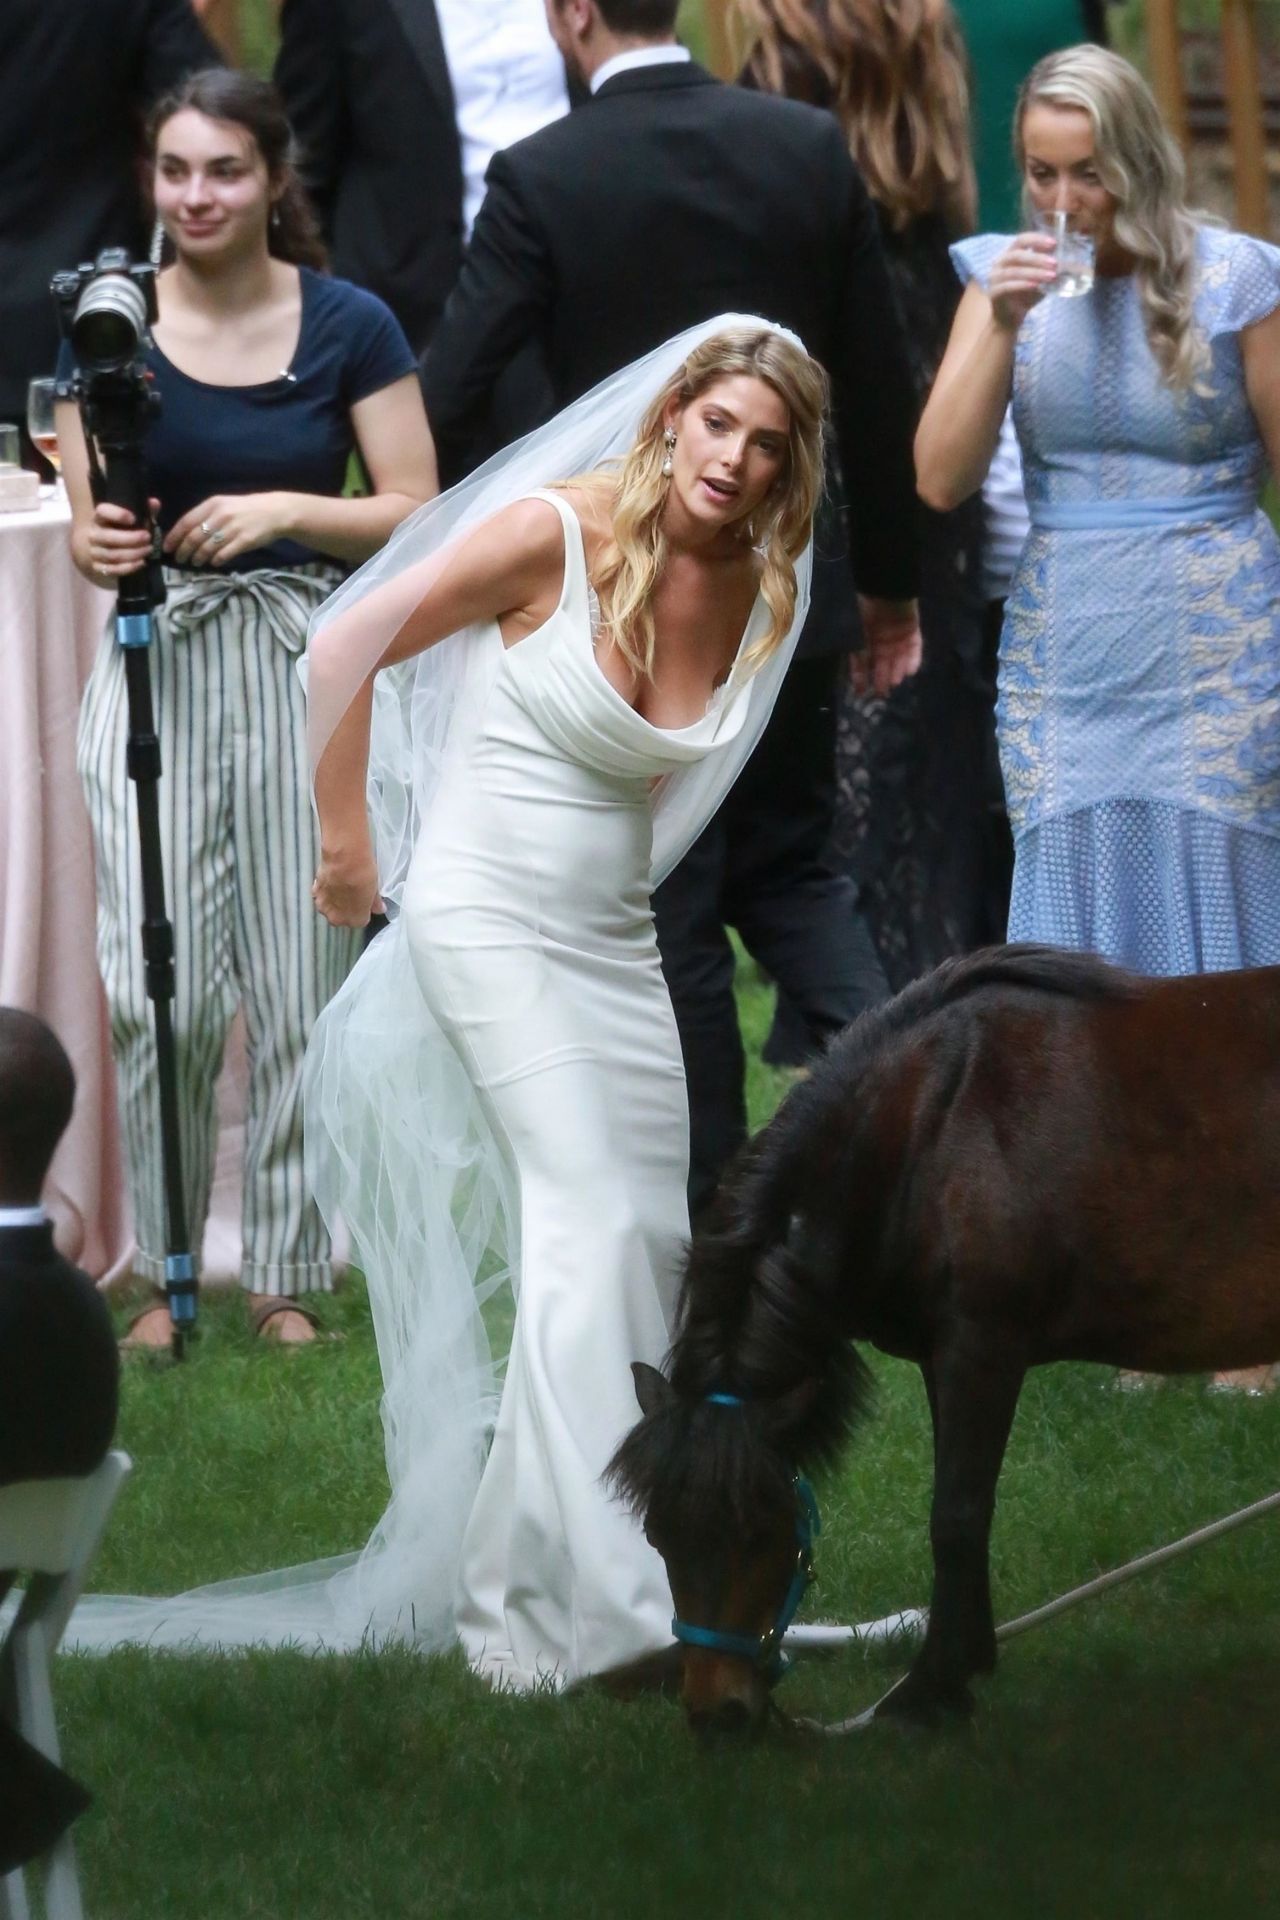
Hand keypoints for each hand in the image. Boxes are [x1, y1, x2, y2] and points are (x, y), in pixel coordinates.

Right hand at [84, 499, 158, 577]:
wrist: (103, 549)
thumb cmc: (121, 530)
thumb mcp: (133, 519)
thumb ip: (144, 511)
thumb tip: (154, 503)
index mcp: (99, 518)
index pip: (102, 511)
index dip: (117, 514)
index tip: (133, 518)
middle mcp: (94, 534)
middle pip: (109, 537)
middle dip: (131, 538)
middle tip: (148, 537)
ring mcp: (94, 551)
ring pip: (113, 555)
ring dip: (134, 553)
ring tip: (149, 549)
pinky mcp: (98, 567)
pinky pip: (113, 570)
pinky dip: (129, 567)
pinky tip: (142, 562)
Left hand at [164, 492, 293, 567]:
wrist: (275, 512)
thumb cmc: (246, 509)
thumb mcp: (225, 505)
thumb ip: (206, 515)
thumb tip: (187, 532)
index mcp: (213, 504)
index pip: (187, 521)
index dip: (175, 536)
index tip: (168, 547)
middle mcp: (221, 515)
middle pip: (194, 537)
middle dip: (184, 550)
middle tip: (180, 559)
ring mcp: (233, 528)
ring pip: (207, 548)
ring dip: (198, 558)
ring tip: (195, 562)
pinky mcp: (244, 541)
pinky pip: (224, 554)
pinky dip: (215, 561)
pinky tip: (213, 563)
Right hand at [312, 843, 381, 929]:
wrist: (344, 858)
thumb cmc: (361, 874)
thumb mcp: (375, 889)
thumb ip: (375, 903)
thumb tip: (379, 907)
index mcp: (355, 920)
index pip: (360, 922)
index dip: (363, 912)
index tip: (366, 904)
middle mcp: (336, 917)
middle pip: (342, 917)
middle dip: (347, 909)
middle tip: (354, 894)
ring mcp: (324, 905)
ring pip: (329, 907)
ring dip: (335, 900)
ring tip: (343, 886)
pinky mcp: (315, 891)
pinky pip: (321, 895)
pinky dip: (326, 889)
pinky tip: (333, 880)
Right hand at [852, 597, 922, 696]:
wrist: (885, 589)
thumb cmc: (866, 611)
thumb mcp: (856, 635)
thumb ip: (858, 656)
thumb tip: (856, 676)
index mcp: (864, 640)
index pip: (862, 663)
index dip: (861, 678)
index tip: (862, 693)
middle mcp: (881, 640)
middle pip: (882, 663)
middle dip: (882, 678)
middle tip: (883, 693)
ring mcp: (897, 636)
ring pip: (898, 658)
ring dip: (897, 670)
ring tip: (895, 681)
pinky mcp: (912, 631)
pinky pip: (915, 647)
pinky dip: (914, 659)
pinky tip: (911, 671)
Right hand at [988, 231, 1057, 332]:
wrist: (1011, 318)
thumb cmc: (1026, 295)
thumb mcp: (1041, 278)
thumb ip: (1049, 268)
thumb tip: (1069, 260)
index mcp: (1010, 254)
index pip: (1021, 240)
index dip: (1037, 239)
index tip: (1054, 243)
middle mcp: (999, 263)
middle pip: (1017, 254)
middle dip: (1038, 258)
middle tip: (1055, 263)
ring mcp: (994, 278)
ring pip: (1014, 271)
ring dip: (1034, 272)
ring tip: (1050, 276)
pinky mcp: (994, 293)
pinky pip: (1008, 286)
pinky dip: (1023, 285)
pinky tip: (1035, 286)